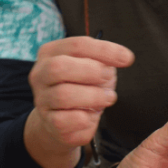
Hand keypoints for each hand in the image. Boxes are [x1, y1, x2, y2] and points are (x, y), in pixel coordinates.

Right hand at [24, 37, 133, 167]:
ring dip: (93, 96)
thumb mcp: (91, 68)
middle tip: (109, 78)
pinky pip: (65, 120)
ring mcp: (41, 99)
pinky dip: (84, 118)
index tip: (127, 58)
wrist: (61, 121)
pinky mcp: (48, 122)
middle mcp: (40, 74)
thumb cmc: (80, 88)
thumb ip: (103, 60)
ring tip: (107, 98)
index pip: (76, 45)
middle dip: (92, 72)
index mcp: (50, 53)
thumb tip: (123, 57)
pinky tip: (91, 116)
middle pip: (60, 66)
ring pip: (64, 94)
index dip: (104, 51)